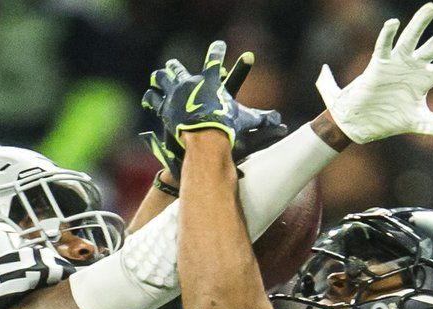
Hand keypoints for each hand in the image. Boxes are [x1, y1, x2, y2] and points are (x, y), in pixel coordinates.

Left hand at [141, 45, 287, 179]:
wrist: (206, 138)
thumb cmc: (228, 129)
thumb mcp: (247, 123)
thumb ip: (263, 121)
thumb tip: (282, 124)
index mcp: (211, 81)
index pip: (215, 60)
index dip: (217, 51)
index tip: (219, 46)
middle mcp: (192, 83)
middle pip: (180, 70)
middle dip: (177, 68)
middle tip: (173, 65)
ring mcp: (176, 94)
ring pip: (165, 80)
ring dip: (162, 78)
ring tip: (158, 76)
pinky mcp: (166, 108)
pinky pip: (155, 99)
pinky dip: (152, 98)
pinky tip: (150, 97)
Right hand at [317, 2, 432, 143]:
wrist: (360, 124)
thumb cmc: (388, 120)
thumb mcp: (420, 123)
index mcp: (424, 80)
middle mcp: (412, 67)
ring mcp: (395, 63)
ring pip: (410, 38)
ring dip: (420, 23)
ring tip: (431, 7)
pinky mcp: (377, 65)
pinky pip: (383, 47)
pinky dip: (387, 35)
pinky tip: (393, 23)